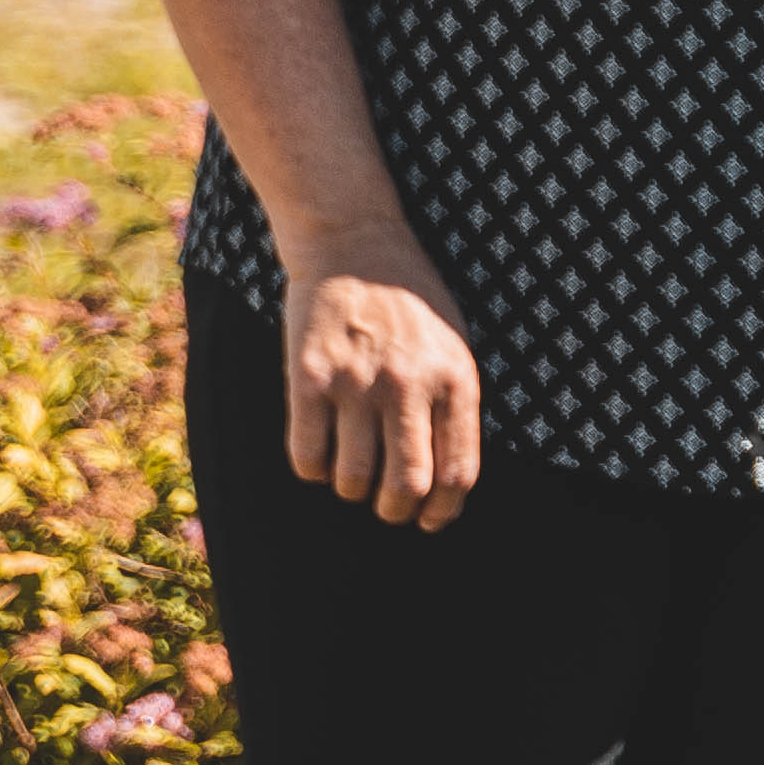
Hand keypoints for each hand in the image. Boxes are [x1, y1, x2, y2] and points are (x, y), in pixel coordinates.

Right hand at [282, 233, 485, 529]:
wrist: (355, 243)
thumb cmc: (412, 302)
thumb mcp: (455, 345)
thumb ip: (454, 405)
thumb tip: (447, 483)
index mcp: (456, 379)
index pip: (457, 472)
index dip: (442, 511)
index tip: (428, 521)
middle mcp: (409, 385)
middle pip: (406, 486)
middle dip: (395, 511)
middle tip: (386, 507)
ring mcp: (357, 383)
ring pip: (352, 480)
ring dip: (351, 489)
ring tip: (352, 471)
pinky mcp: (308, 379)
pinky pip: (306, 457)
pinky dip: (313, 469)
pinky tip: (320, 451)